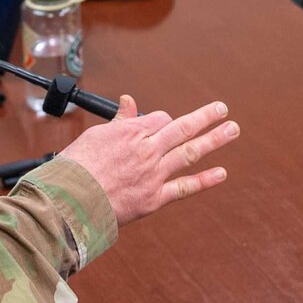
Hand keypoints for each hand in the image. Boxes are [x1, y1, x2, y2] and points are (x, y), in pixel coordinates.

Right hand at [57, 94, 237, 225]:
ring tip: (232, 130)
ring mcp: (153, 174)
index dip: (164, 121)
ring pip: (190, 152)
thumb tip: (129, 101)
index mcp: (131, 132)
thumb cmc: (76, 168)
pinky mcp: (153, 199)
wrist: (70, 201)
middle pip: (182, 128)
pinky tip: (222, 173)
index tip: (165, 125)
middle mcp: (147, 150)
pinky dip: (204, 180)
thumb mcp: (95, 136)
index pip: (159, 119)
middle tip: (222, 110)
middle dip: (205, 117)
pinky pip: (184, 187)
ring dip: (214, 140)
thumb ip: (118, 120)